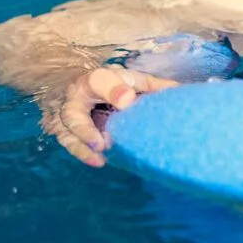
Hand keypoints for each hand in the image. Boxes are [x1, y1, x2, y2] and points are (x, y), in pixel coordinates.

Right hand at [40, 66, 178, 167]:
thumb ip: (151, 86)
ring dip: (82, 147)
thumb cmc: (113, 86)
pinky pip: (69, 144)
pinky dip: (82, 154)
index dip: (113, 90)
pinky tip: (99, 161)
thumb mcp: (131, 81)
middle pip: (73, 112)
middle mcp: (76, 98)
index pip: (100, 81)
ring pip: (67, 133)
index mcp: (95, 80)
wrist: (81, 90)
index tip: (128, 99)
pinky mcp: (64, 132)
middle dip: (86, 129)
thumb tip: (178, 91)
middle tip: (103, 142)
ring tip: (100, 155)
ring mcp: (66, 118)